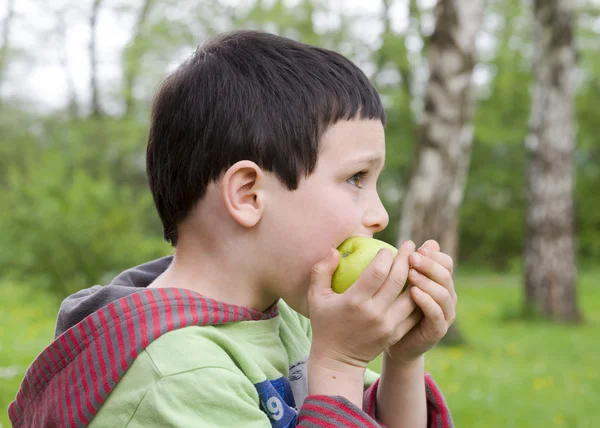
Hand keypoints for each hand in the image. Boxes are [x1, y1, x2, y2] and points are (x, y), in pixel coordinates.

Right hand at [307, 240, 421, 370]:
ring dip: (417, 277)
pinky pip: (414, 312)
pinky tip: (420, 285)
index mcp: (354, 301)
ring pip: (412, 296)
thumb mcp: (316, 297)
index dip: (385, 256)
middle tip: (410, 245)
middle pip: (398, 280)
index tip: (387, 248)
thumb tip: (334, 250)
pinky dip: (419, 297)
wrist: (337, 360)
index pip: (377, 272)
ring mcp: (388, 325)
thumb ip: (321, 270)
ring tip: (418, 263)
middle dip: (406, 258)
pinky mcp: (396, 334)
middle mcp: (374, 313)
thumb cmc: (325, 323)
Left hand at [386, 240, 456, 363]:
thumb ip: (407, 264)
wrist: (394, 342)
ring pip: (444, 293)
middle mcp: (448, 296)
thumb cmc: (394, 307)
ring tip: (410, 273)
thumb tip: (414, 241)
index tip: (416, 248)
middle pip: (446, 274)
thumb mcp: (399, 283)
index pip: (445, 262)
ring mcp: (445, 314)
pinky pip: (436, 313)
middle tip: (412, 257)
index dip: (433, 254)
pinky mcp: (438, 329)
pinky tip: (413, 293)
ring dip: (427, 281)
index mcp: (440, 282)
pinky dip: (427, 301)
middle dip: (429, 264)